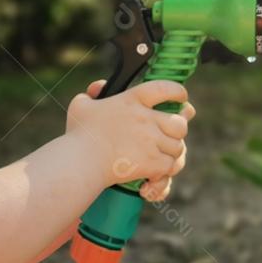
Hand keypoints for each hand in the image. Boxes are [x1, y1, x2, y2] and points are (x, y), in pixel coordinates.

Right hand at [66, 78, 196, 196]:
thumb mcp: (82, 105)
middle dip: (178, 129)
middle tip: (169, 134)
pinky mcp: (152, 163)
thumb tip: (99, 87)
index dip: (178, 92)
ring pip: (178, 147)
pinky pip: (170, 166)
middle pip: (180, 123)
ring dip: (172, 152)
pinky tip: (154, 175)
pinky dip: (164, 173)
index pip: (165, 88)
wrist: (81, 163)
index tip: (182, 97)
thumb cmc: (79, 135)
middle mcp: (146, 119)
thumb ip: (93, 93)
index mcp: (132, 100)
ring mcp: (151, 142)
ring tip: (160, 156)